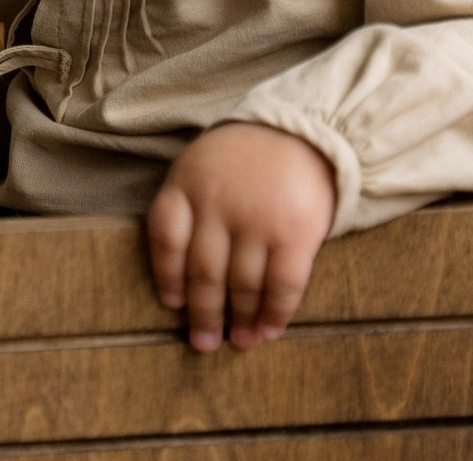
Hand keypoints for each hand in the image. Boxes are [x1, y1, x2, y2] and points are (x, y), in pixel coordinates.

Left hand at [146, 121, 335, 351]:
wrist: (306, 129)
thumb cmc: (245, 157)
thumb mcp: (202, 165)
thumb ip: (188, 207)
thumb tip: (180, 279)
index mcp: (187, 184)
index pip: (166, 239)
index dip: (167, 277)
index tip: (173, 304)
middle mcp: (218, 204)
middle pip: (203, 273)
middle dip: (204, 315)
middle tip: (203, 343)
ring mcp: (257, 220)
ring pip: (242, 285)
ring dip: (240, 320)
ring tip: (240, 341)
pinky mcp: (295, 233)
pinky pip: (282, 285)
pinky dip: (275, 314)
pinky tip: (268, 330)